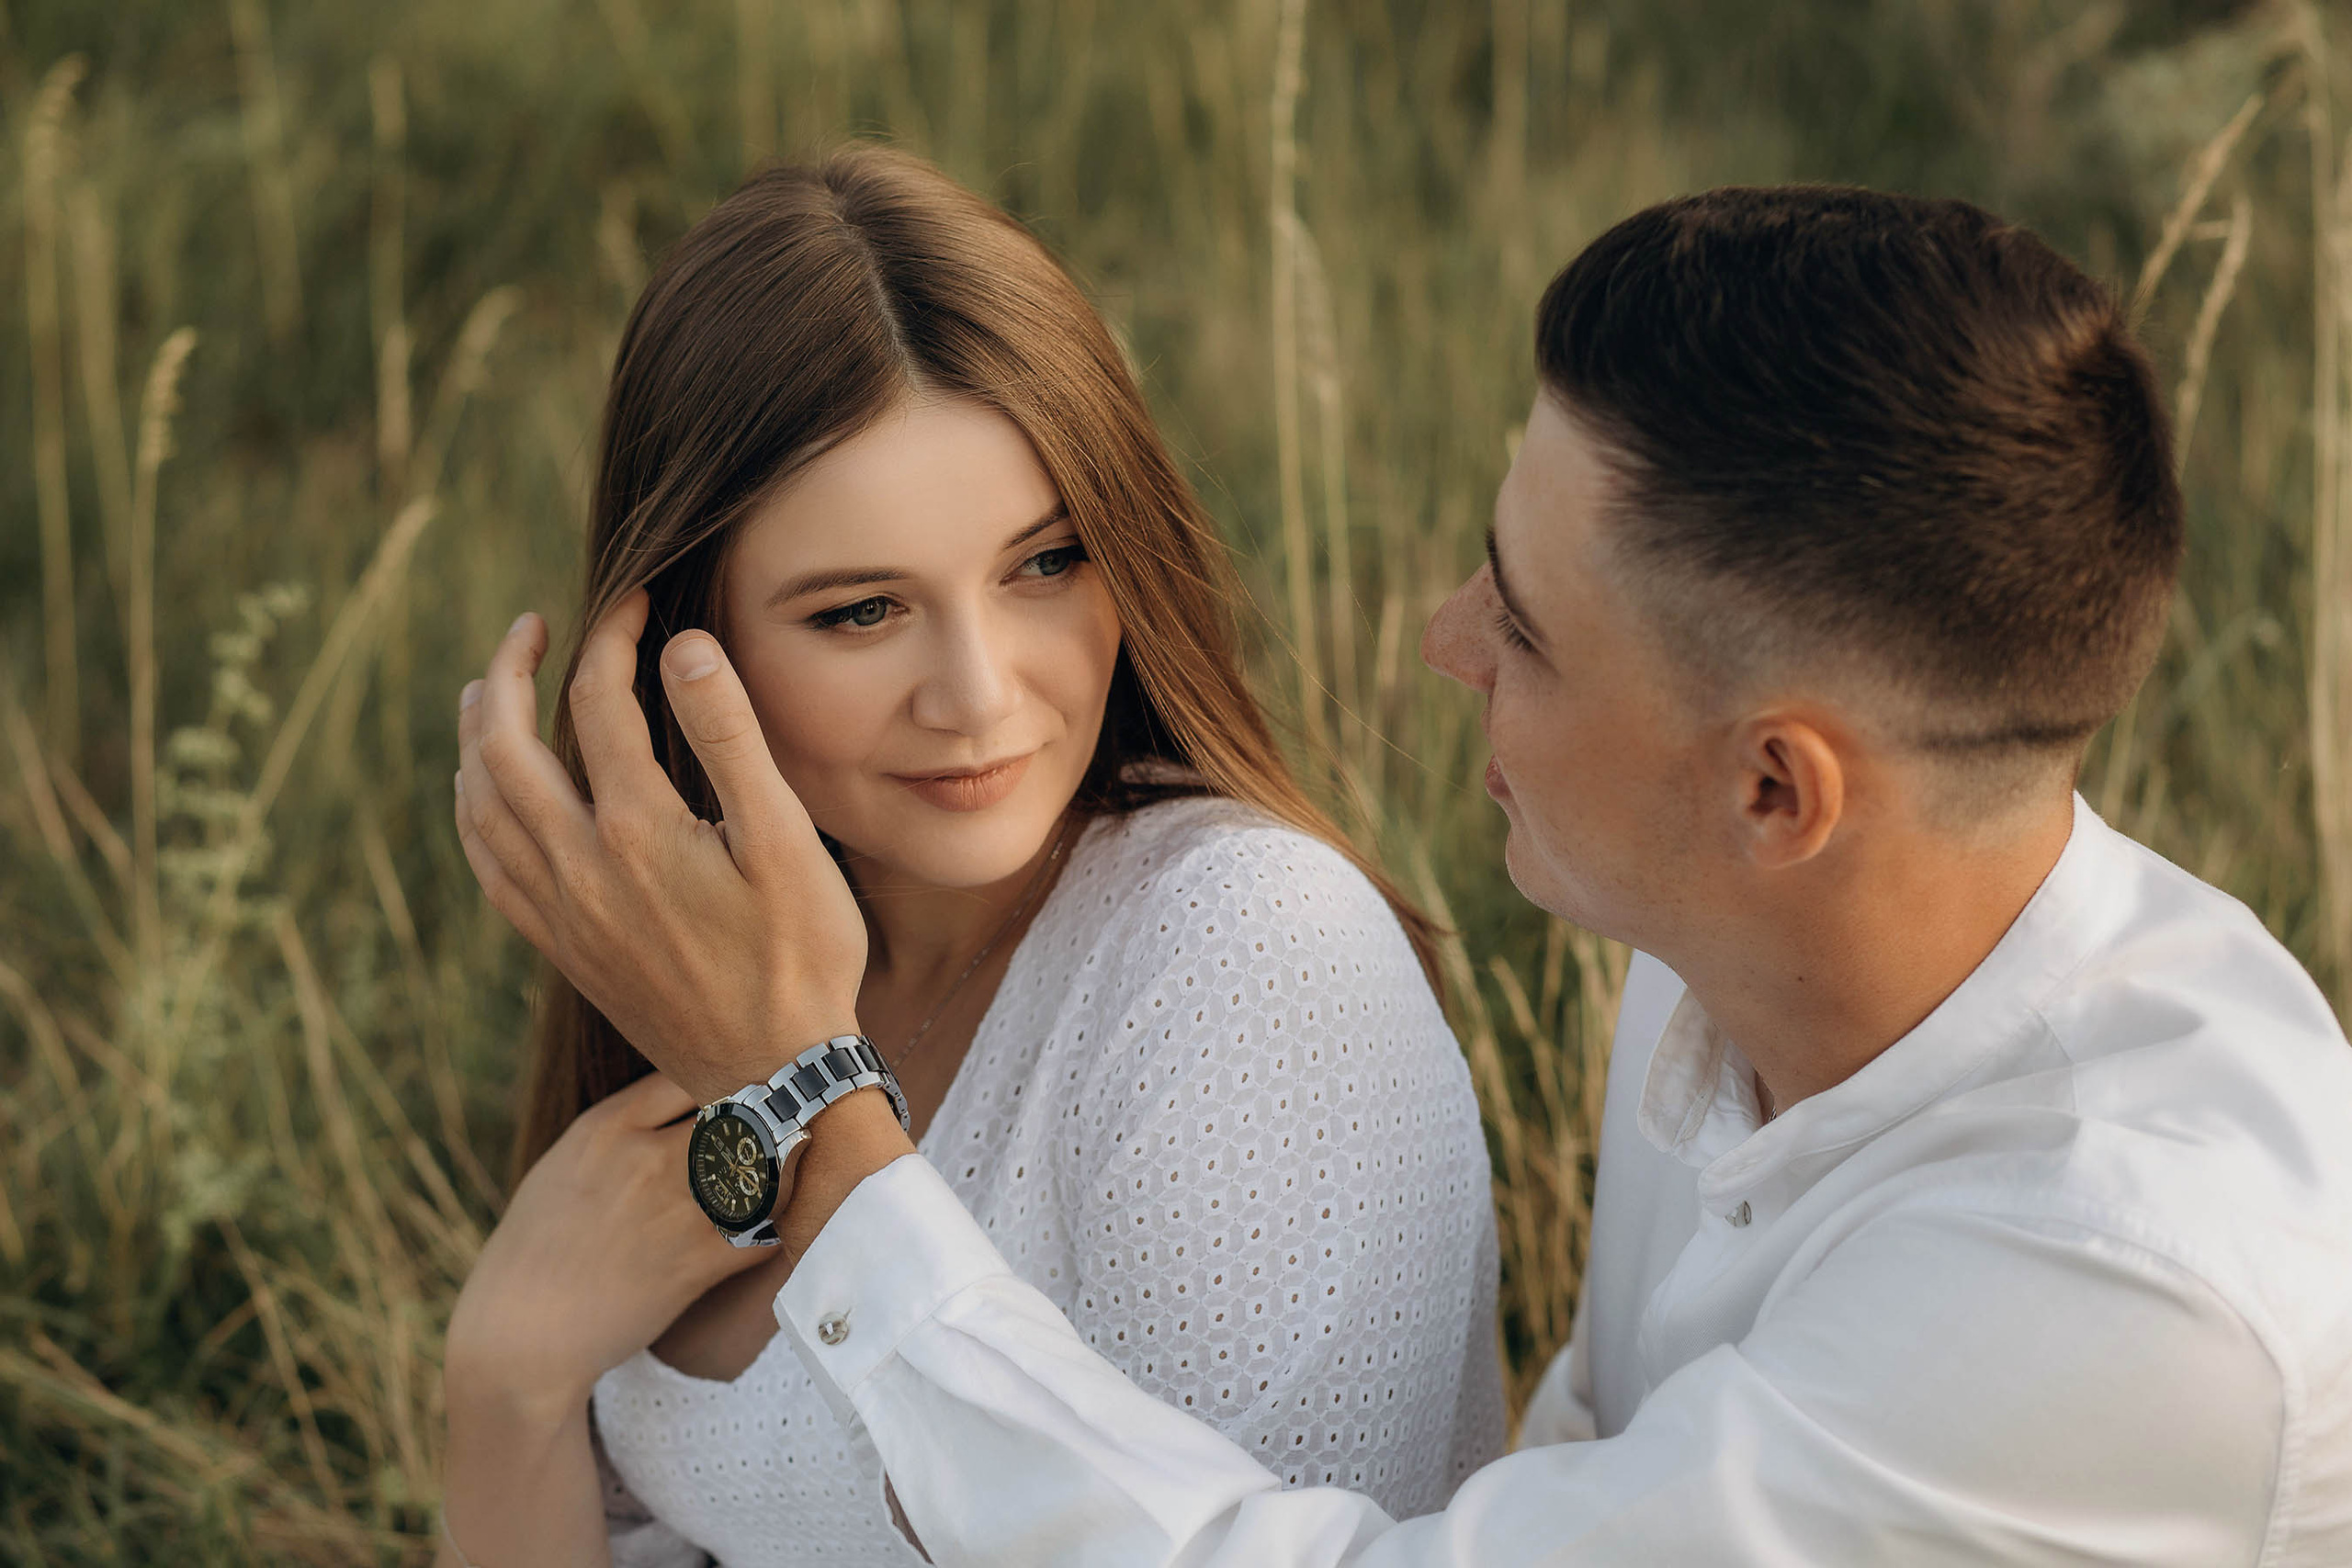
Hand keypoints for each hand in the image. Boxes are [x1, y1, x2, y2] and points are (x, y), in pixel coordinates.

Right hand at [443, 1072, 768, 1415]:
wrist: (521, 1333)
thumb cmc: (538, 1249)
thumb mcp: (567, 1164)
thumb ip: (622, 1130)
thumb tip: (682, 1104)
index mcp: (607, 1127)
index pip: (687, 1074)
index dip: (718, 1080)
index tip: (735, 1091)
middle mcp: (646, 1159)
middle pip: (738, 1110)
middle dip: (766, 1114)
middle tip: (790, 1118)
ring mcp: (676, 1209)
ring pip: (765, 1167)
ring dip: (785, 1168)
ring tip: (795, 1165)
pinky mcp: (697, 1263)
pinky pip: (767, 1230)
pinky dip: (779, 1225)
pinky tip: (778, 1224)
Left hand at [452, 592, 866, 1100]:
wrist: (771, 1074)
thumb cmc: (799, 954)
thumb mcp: (786, 840)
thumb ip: (730, 738)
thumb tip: (683, 649)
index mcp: (637, 829)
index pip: (598, 700)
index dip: (613, 637)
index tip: (636, 603)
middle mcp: (579, 866)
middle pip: (503, 745)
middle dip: (509, 672)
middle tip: (531, 626)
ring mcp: (560, 911)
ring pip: (479, 804)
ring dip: (476, 735)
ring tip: (490, 691)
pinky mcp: (559, 946)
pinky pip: (487, 863)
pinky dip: (474, 810)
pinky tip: (486, 792)